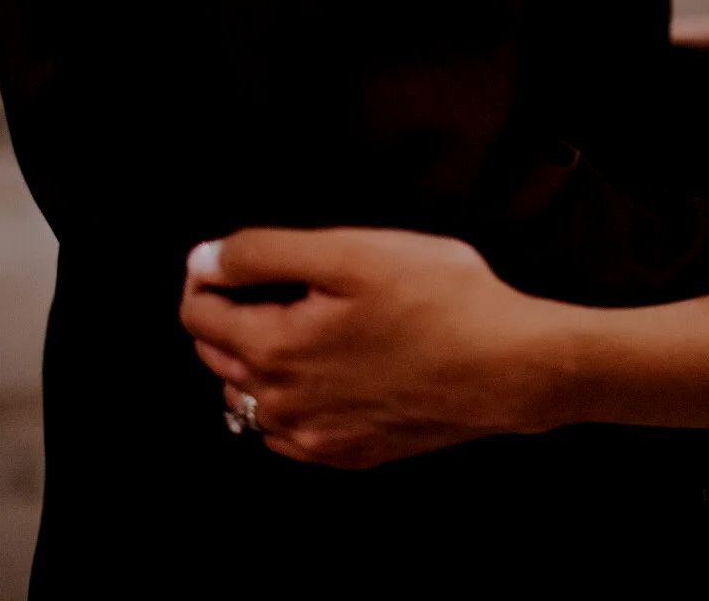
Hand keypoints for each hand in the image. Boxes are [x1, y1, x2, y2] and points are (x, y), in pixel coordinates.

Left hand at [179, 229, 560, 468]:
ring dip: (254, 363)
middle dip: (231, 315)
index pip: (198, 314)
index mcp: (273, 349)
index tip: (234, 256)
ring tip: (299, 326)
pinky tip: (322, 377)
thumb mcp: (351, 252)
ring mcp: (317, 438)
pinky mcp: (351, 455)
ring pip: (249, 400)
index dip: (208, 275)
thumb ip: (265, 253)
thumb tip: (204, 260)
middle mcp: (282, 405)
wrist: (510, 367)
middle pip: (217, 357)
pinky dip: (288, 404)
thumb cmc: (439, 299)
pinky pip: (289, 434)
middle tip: (276, 282)